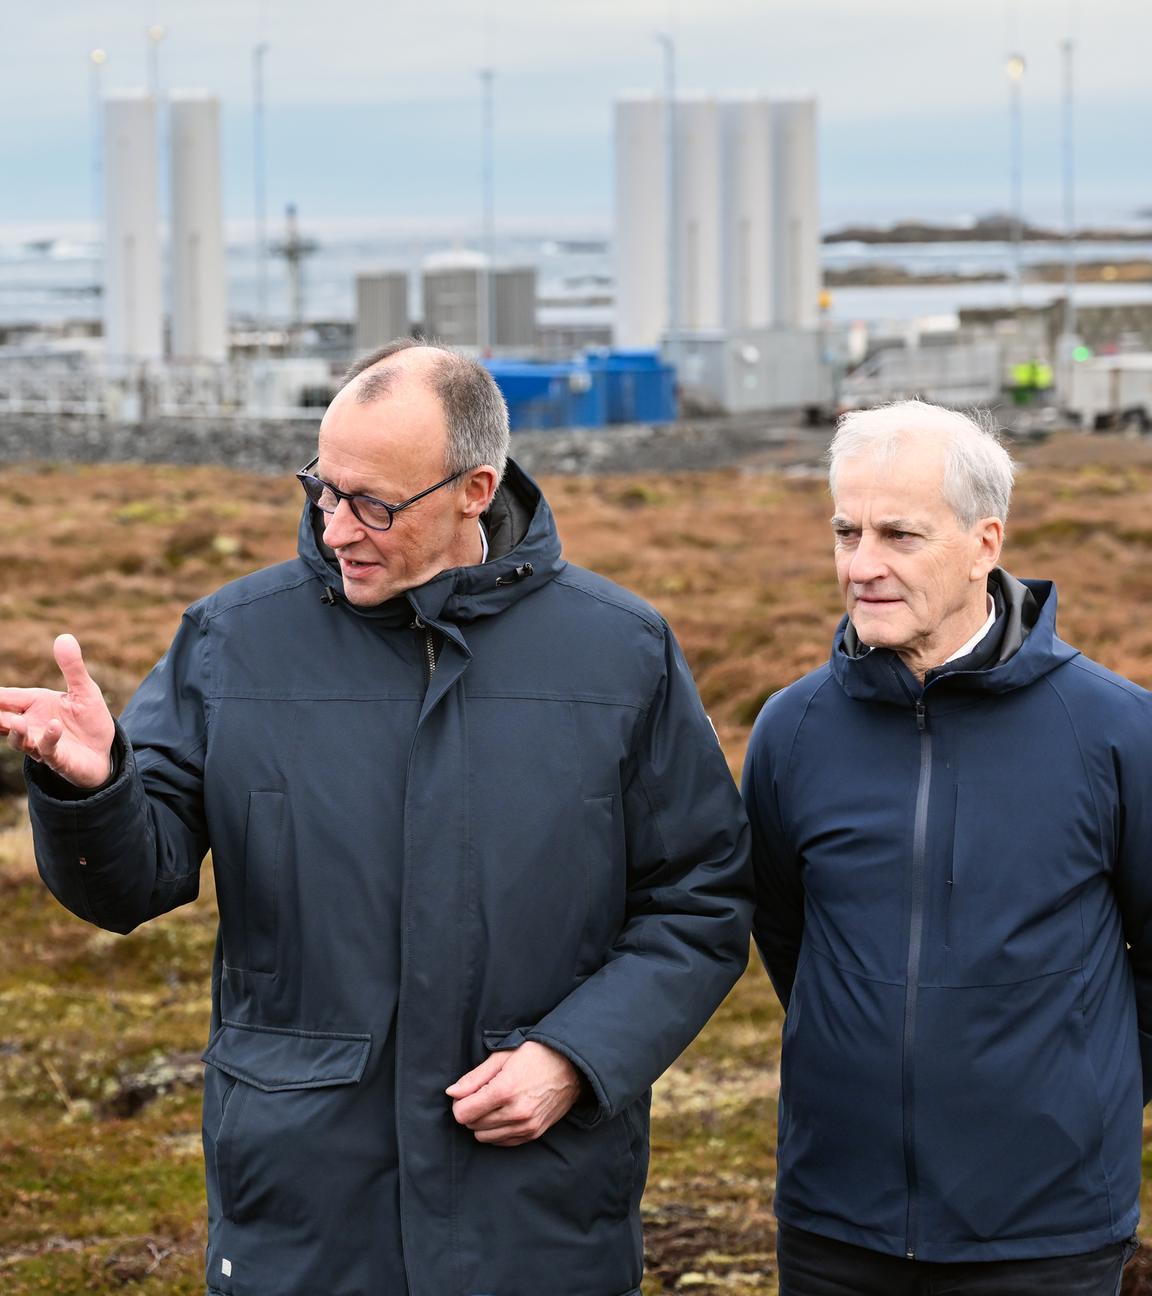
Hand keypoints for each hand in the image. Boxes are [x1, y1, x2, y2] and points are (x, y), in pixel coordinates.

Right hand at [0, 634, 115, 788]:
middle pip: (3, 720)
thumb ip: (72, 667)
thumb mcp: (84, 690)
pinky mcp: (58, 758)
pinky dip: (49, 739)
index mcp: (33, 704)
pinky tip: (55, 726)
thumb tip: (65, 636)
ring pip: (19, 740)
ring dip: (17, 732)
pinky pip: (48, 750)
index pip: (4, 697)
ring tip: (18, 721)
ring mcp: (42, 743)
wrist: (106, 751)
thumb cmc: (89, 719)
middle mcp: (31, 725)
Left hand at [446, 1041, 581, 1146]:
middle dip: (470, 1112)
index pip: (464, 1113)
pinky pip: (502, 1142)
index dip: (459, 1103)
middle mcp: (516, 1113)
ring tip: (494, 1104)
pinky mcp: (534, 1134)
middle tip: (481, 1095)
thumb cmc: (535, 1056)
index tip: (466, 1093)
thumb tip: (452, 1093)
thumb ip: (474, 1078)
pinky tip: (504, 1114)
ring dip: (483, 1123)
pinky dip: (497, 1131)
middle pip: (472, 1126)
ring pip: (485, 1137)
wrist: (571, 1066)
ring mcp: (526, 1126)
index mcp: (505, 1090)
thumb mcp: (502, 1057)